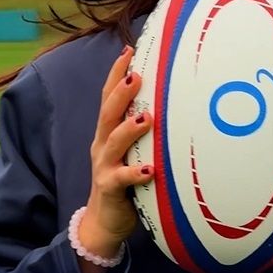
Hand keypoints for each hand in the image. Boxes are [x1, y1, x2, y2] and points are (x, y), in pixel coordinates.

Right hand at [79, 46, 155, 261]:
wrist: (103, 221)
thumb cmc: (124, 182)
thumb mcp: (130, 152)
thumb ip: (141, 132)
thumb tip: (169, 106)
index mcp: (108, 133)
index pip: (109, 97)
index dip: (116, 74)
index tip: (129, 50)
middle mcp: (103, 145)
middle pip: (108, 113)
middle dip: (121, 93)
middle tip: (137, 75)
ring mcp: (104, 166)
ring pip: (114, 142)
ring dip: (129, 129)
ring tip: (146, 118)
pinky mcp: (111, 188)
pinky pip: (122, 178)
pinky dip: (136, 173)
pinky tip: (151, 169)